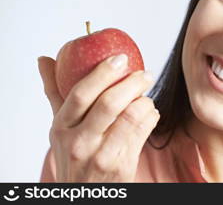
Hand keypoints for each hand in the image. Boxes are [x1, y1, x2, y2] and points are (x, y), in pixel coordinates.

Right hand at [38, 54, 159, 181]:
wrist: (84, 193)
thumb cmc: (74, 154)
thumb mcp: (60, 127)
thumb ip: (55, 93)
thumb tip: (45, 59)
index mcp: (61, 127)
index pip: (80, 94)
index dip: (102, 73)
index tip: (121, 58)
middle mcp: (79, 142)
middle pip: (109, 103)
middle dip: (132, 83)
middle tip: (145, 74)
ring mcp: (101, 156)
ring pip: (131, 116)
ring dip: (144, 101)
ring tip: (146, 96)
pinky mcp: (122, 166)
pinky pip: (143, 131)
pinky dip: (151, 116)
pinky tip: (149, 113)